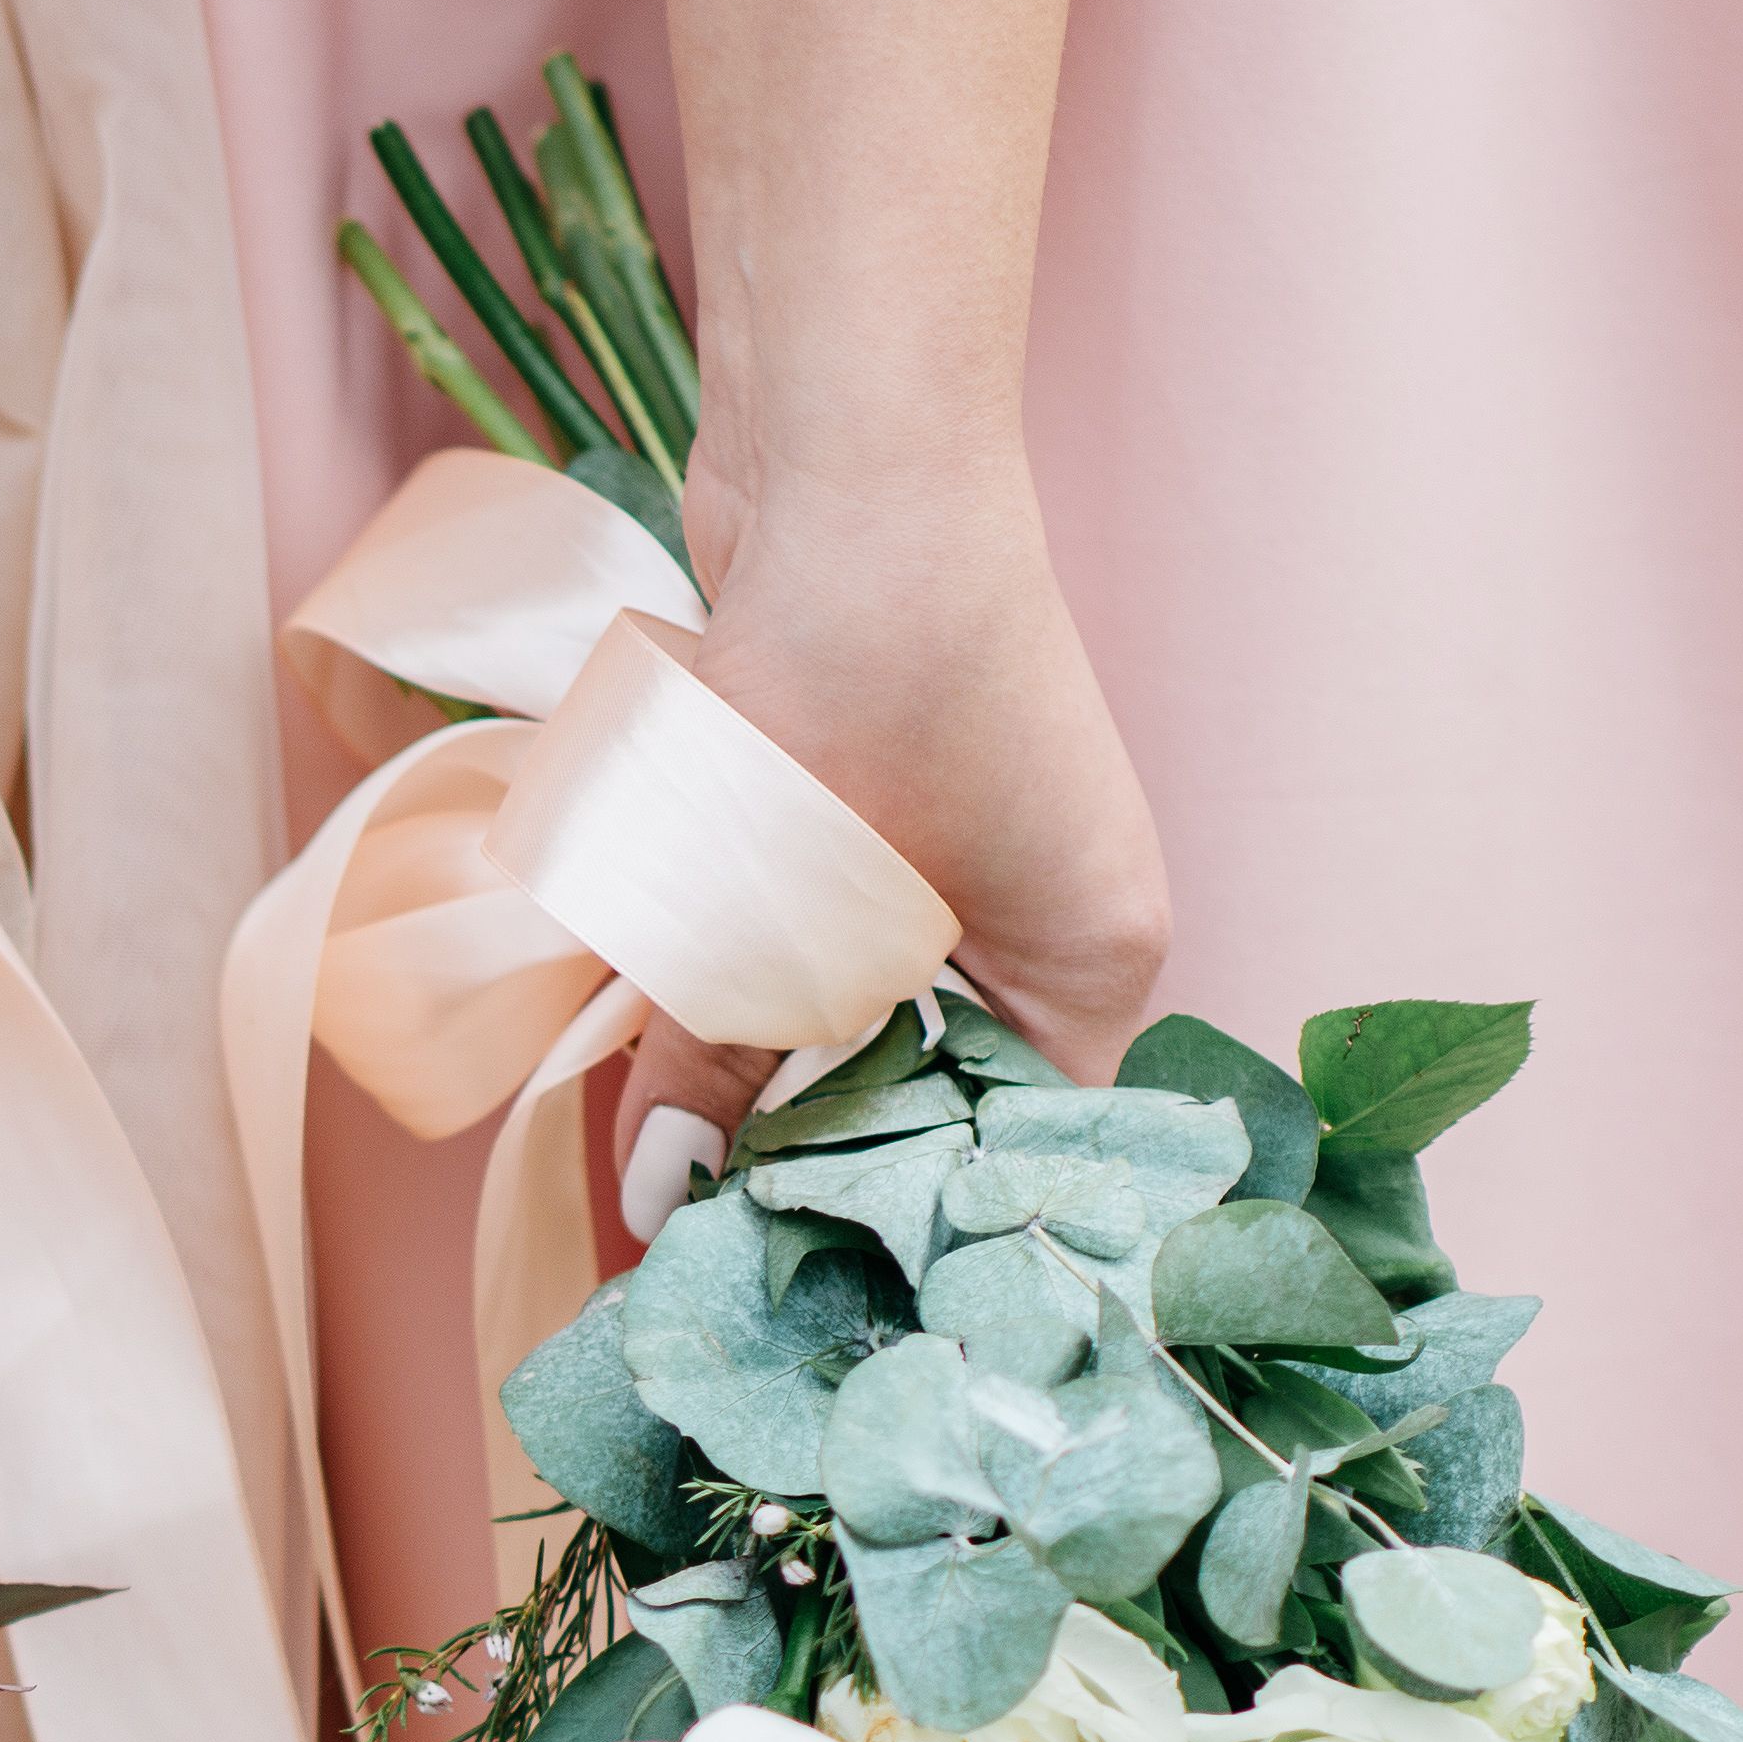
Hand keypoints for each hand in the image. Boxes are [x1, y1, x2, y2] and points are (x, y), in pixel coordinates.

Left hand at [608, 469, 1167, 1228]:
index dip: (889, 1221)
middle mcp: (1054, 916)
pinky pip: (809, 931)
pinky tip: (651, 1018)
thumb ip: (717, 1053)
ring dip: (755, 1053)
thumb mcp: (782, 903)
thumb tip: (658, 1188)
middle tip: (692, 1230)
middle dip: (805, 1144)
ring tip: (657, 1141)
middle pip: (922, 1089)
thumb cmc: (860, 683)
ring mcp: (971, 855)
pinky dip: (739, 965)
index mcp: (1091, 966)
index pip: (1005, 1153)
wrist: (845, 460)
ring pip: (849, 1009)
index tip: (786, 1282)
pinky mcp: (877, 802)